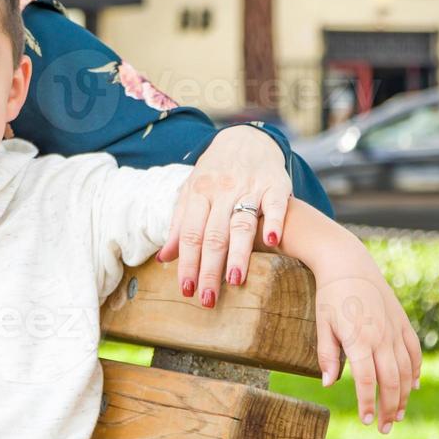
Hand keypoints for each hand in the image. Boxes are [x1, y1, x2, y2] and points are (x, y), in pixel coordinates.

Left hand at [158, 125, 290, 307]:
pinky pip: (274, 204)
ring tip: (234, 280)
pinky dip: (272, 221)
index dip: (187, 263)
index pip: (190, 234)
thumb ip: (179, 225)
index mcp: (198, 193)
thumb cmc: (214, 174)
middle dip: (209, 269)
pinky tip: (272, 241)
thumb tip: (163, 259)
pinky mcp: (275, 184)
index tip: (186, 290)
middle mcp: (221, 191)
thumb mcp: (191, 193)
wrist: (245, 139)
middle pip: (213, 235)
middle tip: (208, 299)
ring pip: (241, 223)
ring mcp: (248, 187)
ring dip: (238, 253)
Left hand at [314, 264, 422, 433]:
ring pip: (406, 371)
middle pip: (391, 381)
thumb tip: (329, 384)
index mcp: (359, 339)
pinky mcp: (403, 324)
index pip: (367, 381)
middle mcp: (382, 337)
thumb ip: (327, 354)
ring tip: (397, 415)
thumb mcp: (322, 323)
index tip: (366, 421)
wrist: (349, 264)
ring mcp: (395, 330)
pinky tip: (412, 386)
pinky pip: (414, 353)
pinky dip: (415, 371)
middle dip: (389, 408)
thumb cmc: (330, 295)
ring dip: (403, 396)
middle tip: (384, 428)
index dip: (367, 403)